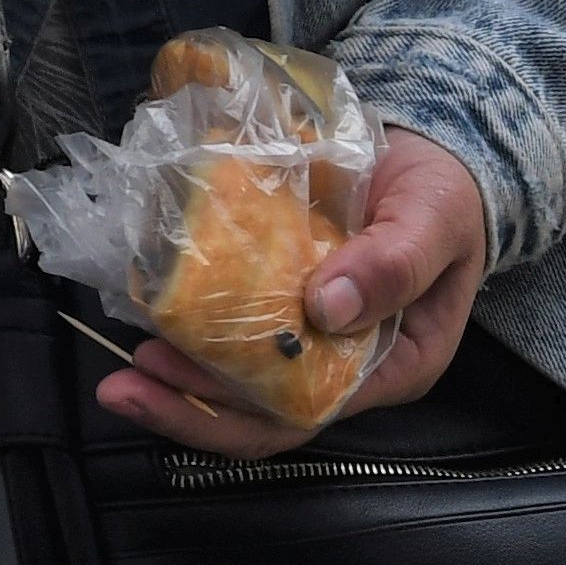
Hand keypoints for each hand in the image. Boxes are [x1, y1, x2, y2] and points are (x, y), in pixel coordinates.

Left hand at [92, 127, 488, 459]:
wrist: (430, 153)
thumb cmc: (444, 196)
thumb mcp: (434, 220)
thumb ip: (394, 264)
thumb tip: (326, 308)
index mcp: (394, 365)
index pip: (309, 411)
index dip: (238, 408)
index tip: (176, 379)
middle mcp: (347, 364)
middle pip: (262, 410)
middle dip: (189, 408)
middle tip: (122, 387)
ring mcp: (310, 334)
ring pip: (238, 377)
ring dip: (178, 377)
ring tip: (121, 364)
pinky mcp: (280, 298)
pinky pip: (231, 324)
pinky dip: (189, 323)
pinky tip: (144, 309)